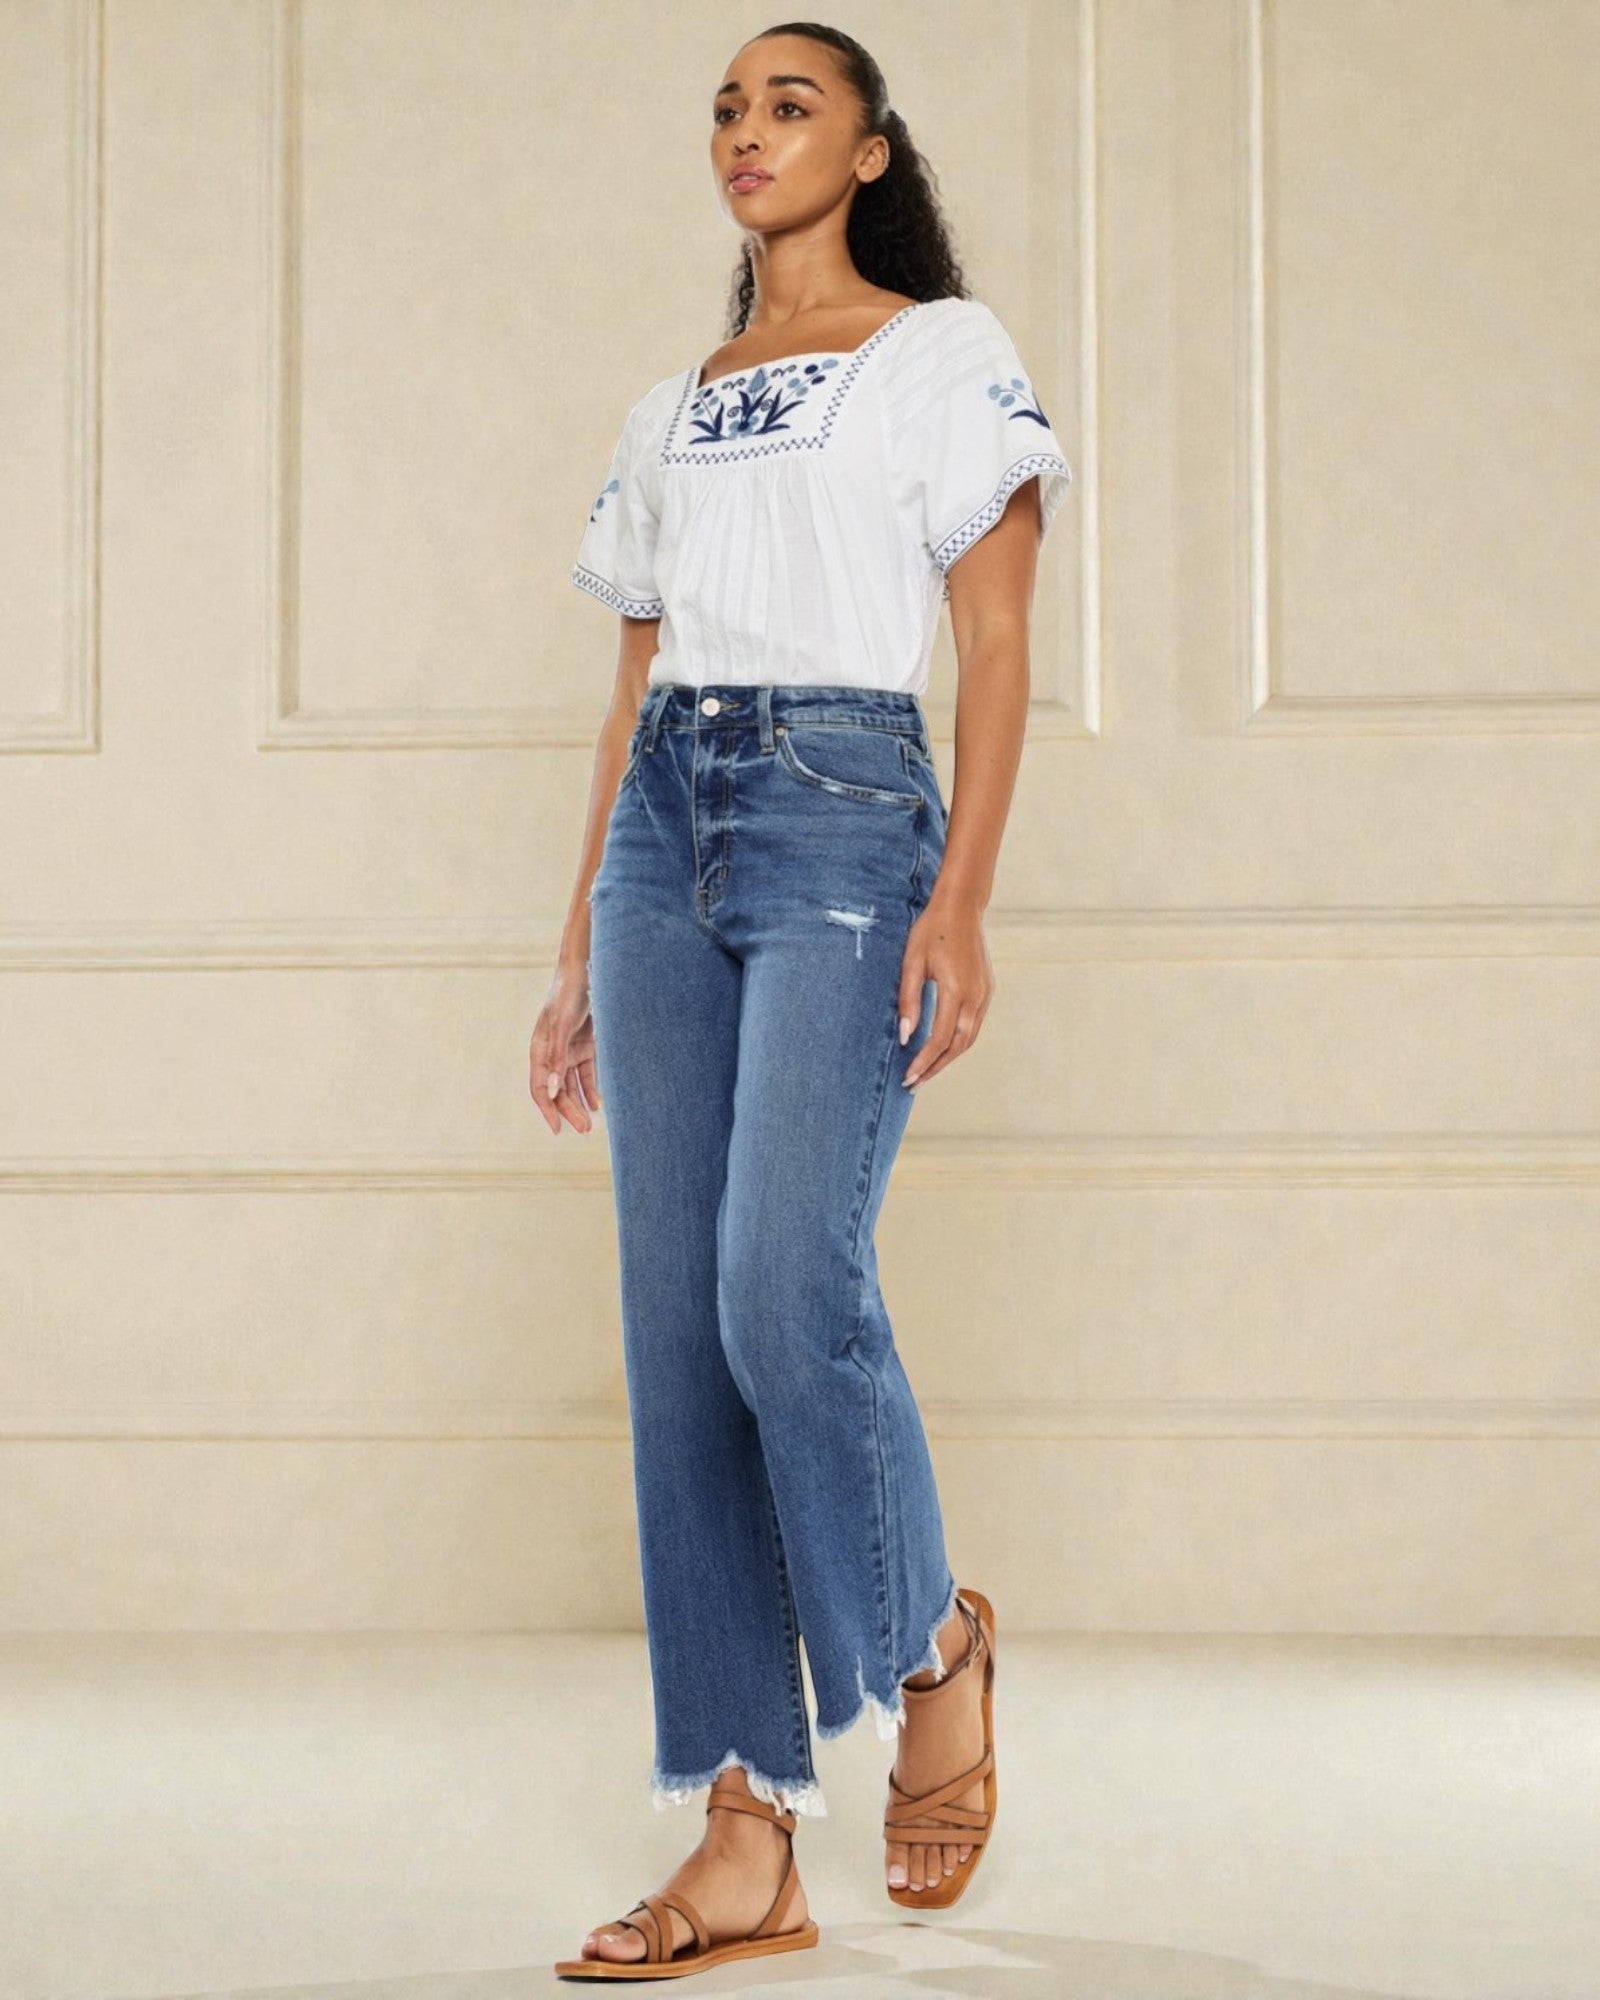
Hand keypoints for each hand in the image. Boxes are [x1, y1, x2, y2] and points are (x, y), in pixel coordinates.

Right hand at [529, 960, 601, 1134]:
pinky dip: (591, 1088)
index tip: (558, 1129)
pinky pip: (586, 1074)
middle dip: (568, 1111)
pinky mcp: (585, 1046)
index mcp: (539, 1051)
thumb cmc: (567, 996)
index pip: (539, 1088)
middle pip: (557, 1091)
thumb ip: (556, 1058)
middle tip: (584, 1130)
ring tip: (590, 1123)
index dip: (547, 1110)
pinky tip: (598, 1104)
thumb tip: (551, 1090)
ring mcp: (568, 1051)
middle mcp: (552, 1055)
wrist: (585, 972)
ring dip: (580, 1104)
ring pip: (572, 1085)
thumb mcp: (561, 1026)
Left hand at [897, 890, 993, 1089]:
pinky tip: (942, 1046)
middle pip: (958, 1045)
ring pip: (969, 1037)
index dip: (923, 1061)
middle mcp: (976, 996)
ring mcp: (985, 993)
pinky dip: (958, 1040)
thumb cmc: (931, 931)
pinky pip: (974, 1024)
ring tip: (927, 1070)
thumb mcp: (912, 963)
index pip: (940, 1038)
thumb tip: (905, 1035)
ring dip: (948, 1057)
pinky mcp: (987, 989)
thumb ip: (909, 1001)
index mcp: (956, 989)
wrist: (961, 907)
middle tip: (915, 1083)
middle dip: (936, 1067)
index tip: (908, 1077)